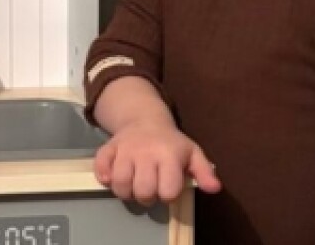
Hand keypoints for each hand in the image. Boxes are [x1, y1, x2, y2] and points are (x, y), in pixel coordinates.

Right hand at [94, 118, 221, 204]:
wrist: (145, 118)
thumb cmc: (172, 142)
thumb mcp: (192, 153)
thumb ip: (204, 172)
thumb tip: (214, 188)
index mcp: (169, 155)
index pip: (168, 190)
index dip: (168, 194)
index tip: (168, 188)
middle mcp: (146, 152)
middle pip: (143, 190)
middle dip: (147, 196)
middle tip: (150, 189)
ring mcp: (125, 150)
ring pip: (120, 183)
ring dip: (126, 192)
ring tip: (133, 186)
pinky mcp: (108, 147)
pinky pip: (100, 166)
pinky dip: (104, 176)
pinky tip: (111, 177)